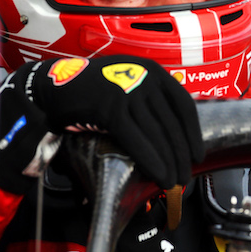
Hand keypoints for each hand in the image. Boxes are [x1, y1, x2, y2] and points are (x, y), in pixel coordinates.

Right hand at [0, 55, 202, 189]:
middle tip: (184, 176)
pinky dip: (152, 161)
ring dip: (169, 162)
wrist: (53, 84)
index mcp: (152, 70)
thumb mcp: (127, 79)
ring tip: (172, 181)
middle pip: (172, 124)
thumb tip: (169, 132)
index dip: (192, 134)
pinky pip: (137, 141)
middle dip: (181, 154)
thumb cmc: (91, 88)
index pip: (184, 106)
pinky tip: (158, 176)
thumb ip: (148, 98)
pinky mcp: (111, 109)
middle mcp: (143, 77)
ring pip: (157, 134)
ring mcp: (127, 92)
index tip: (197, 154)